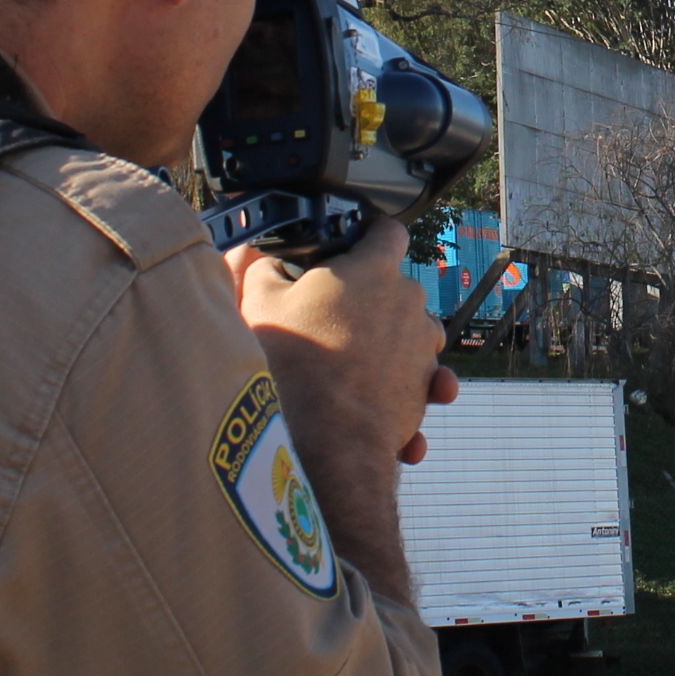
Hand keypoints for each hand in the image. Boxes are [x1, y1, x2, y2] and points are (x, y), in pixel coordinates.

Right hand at [225, 219, 455, 601]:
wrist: (326, 444)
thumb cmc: (293, 367)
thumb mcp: (259, 306)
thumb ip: (257, 270)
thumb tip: (250, 255)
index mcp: (375, 271)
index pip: (387, 231)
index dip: (370, 236)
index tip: (353, 246)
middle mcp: (410, 305)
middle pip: (396, 289)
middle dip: (371, 301)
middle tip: (331, 321)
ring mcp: (423, 349)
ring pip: (409, 336)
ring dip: (388, 347)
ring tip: (348, 368)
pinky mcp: (423, 390)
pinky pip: (414, 384)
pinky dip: (397, 392)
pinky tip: (369, 405)